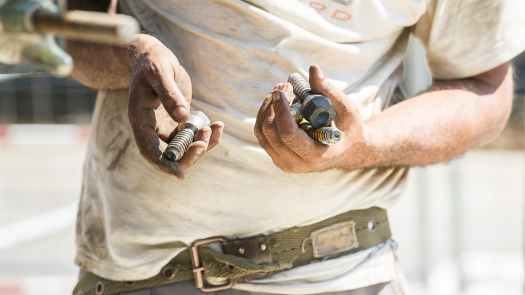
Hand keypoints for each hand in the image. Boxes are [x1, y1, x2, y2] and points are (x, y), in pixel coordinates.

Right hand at [127, 35, 223, 179]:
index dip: (163, 164)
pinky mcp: (178, 122)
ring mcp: (165, 127)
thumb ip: (169, 94)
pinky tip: (217, 125)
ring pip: (184, 148)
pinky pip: (193, 137)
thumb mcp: (160, 73)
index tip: (180, 173)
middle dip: (189, 155)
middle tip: (204, 141)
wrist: (153, 56)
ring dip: (201, 145)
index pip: (149, 150)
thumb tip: (183, 117)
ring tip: (215, 127)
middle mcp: (152, 128)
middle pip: (169, 155)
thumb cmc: (153, 62)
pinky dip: (206, 136)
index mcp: (140, 119)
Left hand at [254, 65, 370, 172]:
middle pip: (270, 132)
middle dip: (274, 105)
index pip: (288, 135)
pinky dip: (265, 114)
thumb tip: (313, 68)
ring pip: (262, 133)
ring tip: (281, 90)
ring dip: (267, 107)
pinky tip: (276, 100)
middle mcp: (296, 164)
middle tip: (285, 85)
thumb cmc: (350, 128)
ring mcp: (284, 162)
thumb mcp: (346, 109)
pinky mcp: (277, 156)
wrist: (348, 150)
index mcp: (315, 156)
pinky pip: (262, 135)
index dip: (280, 110)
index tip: (281, 90)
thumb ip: (328, 90)